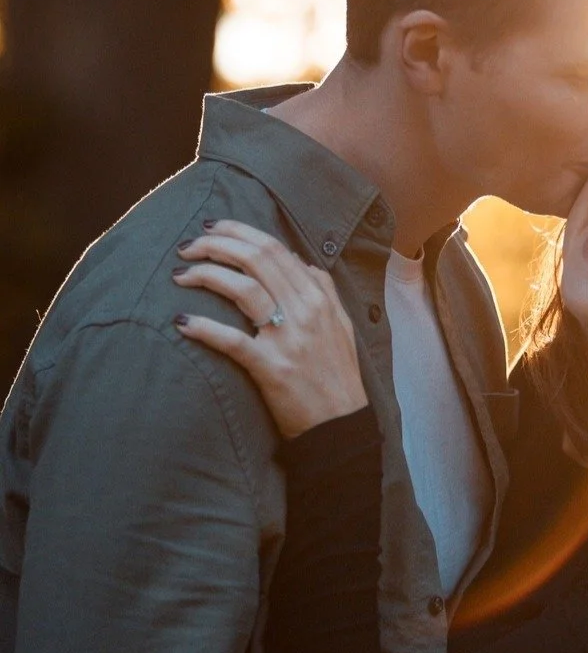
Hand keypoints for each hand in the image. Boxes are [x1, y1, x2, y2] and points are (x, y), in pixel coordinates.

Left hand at [172, 219, 367, 437]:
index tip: (212, 229)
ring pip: (242, 288)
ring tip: (180, 274)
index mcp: (318, 296)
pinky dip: (204, 328)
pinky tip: (182, 321)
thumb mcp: (342, 324)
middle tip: (188, 246)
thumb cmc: (338, 374)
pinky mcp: (271, 368)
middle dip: (216, 244)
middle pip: (255, 259)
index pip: (274, 249)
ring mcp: (288, 338)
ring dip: (205, 274)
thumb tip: (300, 261)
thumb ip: (323, 289)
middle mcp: (305, 310)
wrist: (341, 423)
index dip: (238, 232)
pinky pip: (232, 340)